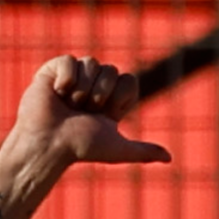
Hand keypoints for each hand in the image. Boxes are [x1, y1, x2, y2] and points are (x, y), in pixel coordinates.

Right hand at [12, 55, 170, 164]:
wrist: (50, 144)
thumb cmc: (81, 148)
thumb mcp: (118, 149)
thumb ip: (144, 151)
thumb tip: (169, 158)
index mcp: (111, 100)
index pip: (129, 80)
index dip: (119, 97)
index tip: (106, 115)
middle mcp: (93, 86)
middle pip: (112, 70)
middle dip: (101, 93)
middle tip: (84, 112)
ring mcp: (74, 76)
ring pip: (92, 62)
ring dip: (83, 89)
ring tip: (69, 105)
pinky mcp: (53, 70)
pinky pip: (70, 60)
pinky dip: (66, 78)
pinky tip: (56, 93)